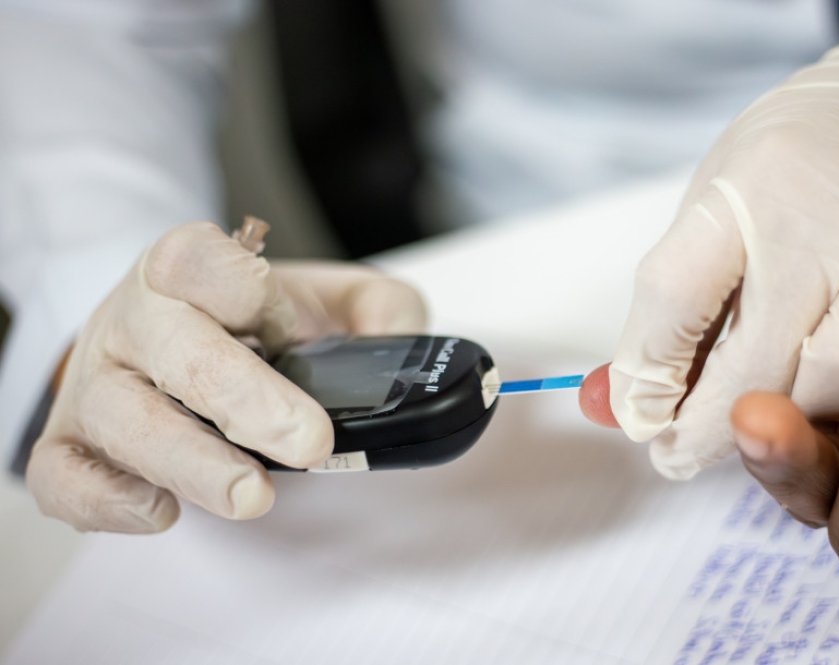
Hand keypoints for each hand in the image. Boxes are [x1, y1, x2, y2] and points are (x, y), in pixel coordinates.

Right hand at [26, 222, 426, 532]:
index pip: (204, 264)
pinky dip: (109, 500)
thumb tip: (402, 340)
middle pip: (176, 350)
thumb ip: (379, 307)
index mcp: (188, 266)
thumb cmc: (248, 321)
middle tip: (311, 444)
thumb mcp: (324, 295)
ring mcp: (95, 383)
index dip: (252, 296)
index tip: (292, 332)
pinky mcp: (70, 444)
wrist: (167, 337)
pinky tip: (163, 512)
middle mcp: (132, 318)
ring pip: (124, 419)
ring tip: (252, 496)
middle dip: (247, 400)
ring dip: (192, 463)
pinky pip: (64, 476)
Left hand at [604, 39, 838, 479]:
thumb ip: (675, 307)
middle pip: (753, 367)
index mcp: (749, 186)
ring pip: (828, 395)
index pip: (676, 299)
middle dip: (704, 430)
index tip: (638, 413)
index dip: (645, 374)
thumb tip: (617, 408)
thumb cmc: (803, 160)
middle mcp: (825, 226)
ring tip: (748, 430)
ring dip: (780, 430)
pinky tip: (824, 413)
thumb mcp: (719, 200)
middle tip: (678, 453)